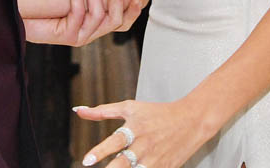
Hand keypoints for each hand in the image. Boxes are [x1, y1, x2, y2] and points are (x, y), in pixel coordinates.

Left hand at [23, 0, 142, 46]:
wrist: (23, 15)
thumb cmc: (47, 4)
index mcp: (95, 25)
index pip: (122, 23)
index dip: (132, 12)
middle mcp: (91, 33)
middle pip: (116, 20)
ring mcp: (80, 36)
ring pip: (99, 15)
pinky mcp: (68, 37)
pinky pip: (79, 14)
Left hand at [75, 98, 212, 167]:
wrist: (191, 120)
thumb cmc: (157, 112)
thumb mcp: (130, 108)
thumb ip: (102, 111)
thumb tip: (78, 110)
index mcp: (135, 129)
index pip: (114, 142)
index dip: (100, 152)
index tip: (87, 161)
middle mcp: (144, 146)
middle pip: (124, 163)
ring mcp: (155, 160)